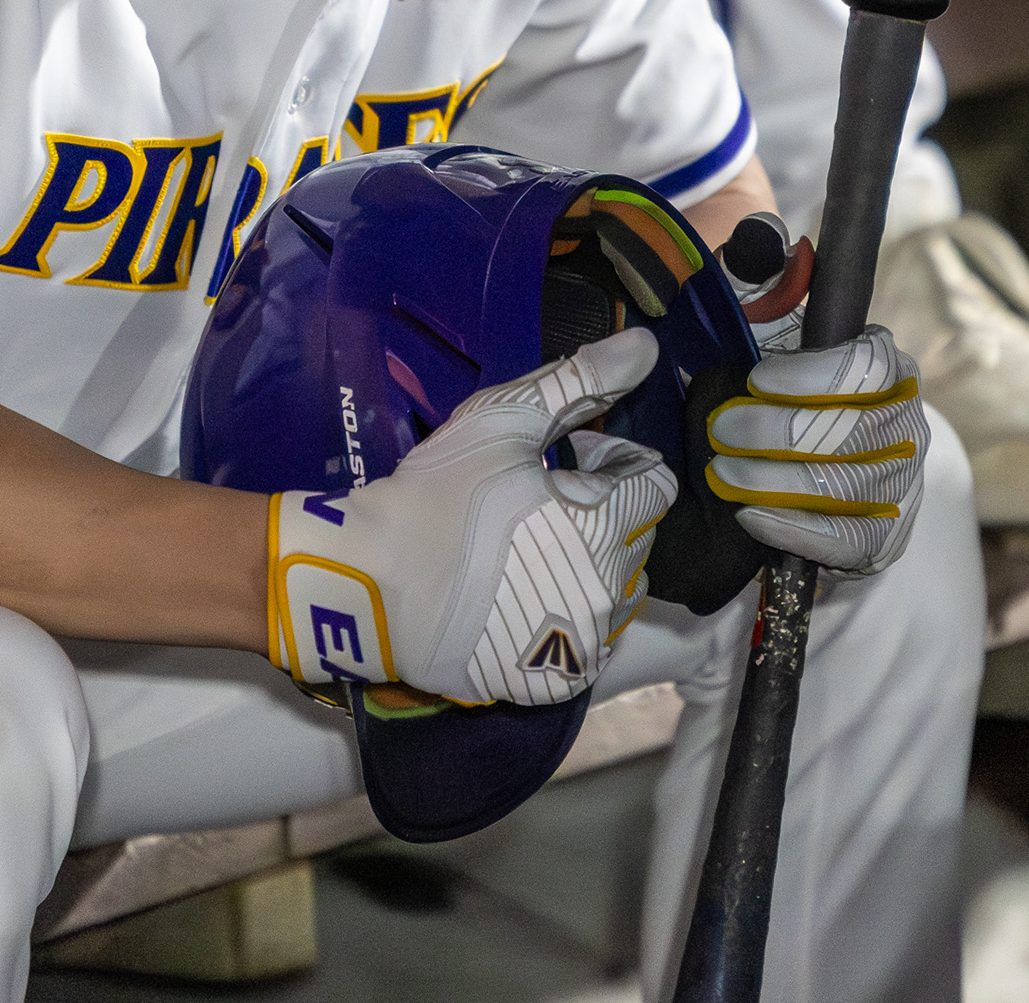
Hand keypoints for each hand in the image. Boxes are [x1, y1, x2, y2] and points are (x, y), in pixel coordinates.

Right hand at [268, 330, 676, 705]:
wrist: (373, 583)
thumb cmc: (436, 493)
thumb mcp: (501, 421)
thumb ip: (578, 382)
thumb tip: (645, 346)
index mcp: (604, 521)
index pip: (655, 483)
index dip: (614, 458)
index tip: (572, 454)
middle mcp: (610, 589)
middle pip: (641, 536)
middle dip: (608, 507)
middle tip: (548, 492)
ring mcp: (583, 643)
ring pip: (621, 594)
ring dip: (598, 563)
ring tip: (540, 544)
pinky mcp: (554, 681)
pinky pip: (588, 644)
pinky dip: (570, 616)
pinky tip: (524, 593)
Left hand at [706, 324, 926, 574]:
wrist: (821, 478)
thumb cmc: (794, 409)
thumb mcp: (786, 366)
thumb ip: (767, 346)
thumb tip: (728, 344)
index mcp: (892, 377)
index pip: (871, 367)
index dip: (813, 373)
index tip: (758, 380)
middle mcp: (907, 431)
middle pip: (852, 431)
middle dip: (775, 431)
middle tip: (721, 430)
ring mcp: (902, 487)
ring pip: (844, 486)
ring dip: (772, 480)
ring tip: (723, 472)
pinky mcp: (887, 537)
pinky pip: (844, 539)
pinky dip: (793, 527)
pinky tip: (750, 516)